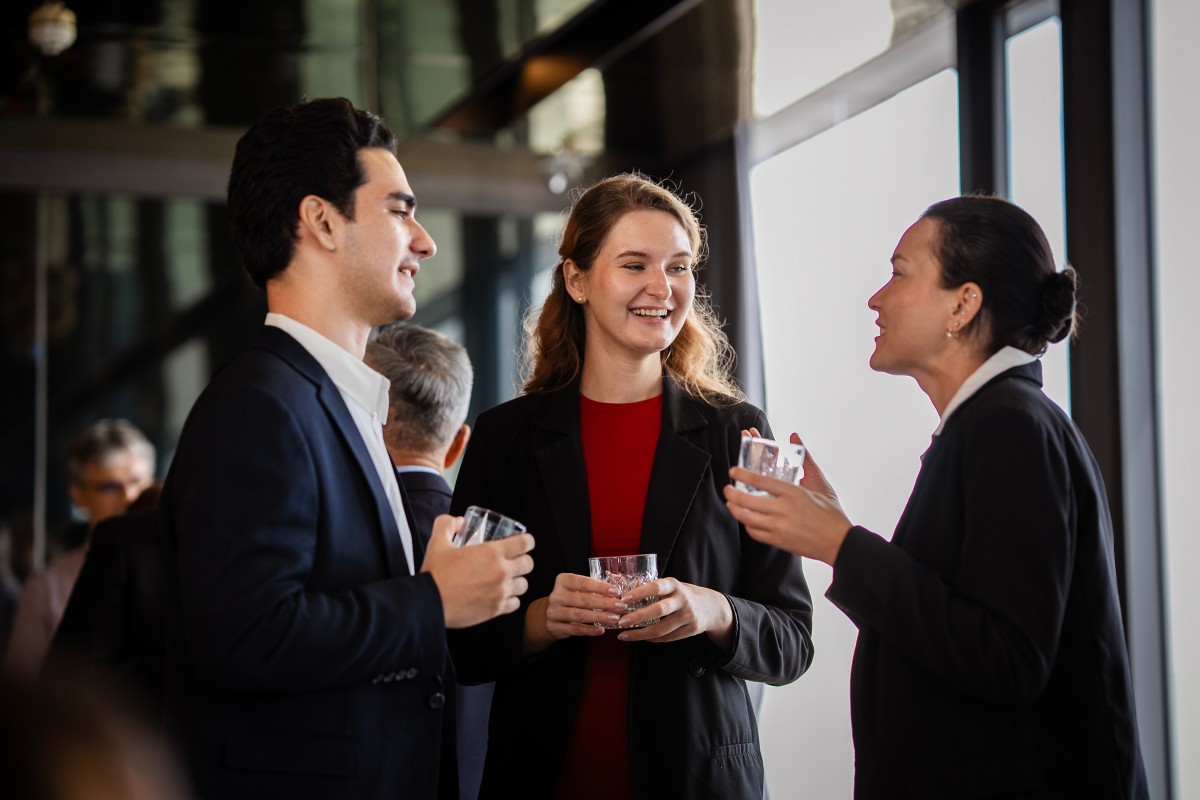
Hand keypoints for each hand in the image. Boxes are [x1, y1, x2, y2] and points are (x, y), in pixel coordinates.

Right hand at [421, 514, 534, 628]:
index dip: (527, 541)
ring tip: (507, 581)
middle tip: (514, 562)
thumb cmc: (435, 573)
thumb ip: (447, 525)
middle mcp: (501, 571)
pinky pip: (515, 604)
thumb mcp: (438, 542)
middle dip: (523, 561)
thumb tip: (459, 521)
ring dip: (517, 581)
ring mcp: (501, 592)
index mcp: (492, 552)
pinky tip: (502, 596)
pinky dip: (511, 600)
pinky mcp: (496, 609)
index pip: (524, 543)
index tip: (524, 543)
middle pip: (528, 564)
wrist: (430, 602)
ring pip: (524, 585)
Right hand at [523, 573, 624, 654]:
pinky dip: (590, 630)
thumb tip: (616, 586)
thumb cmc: (569, 599)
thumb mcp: (577, 589)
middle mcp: (556, 596)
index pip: (582, 583)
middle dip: (604, 603)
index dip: (599, 587)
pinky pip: (575, 629)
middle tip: (620, 606)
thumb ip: (594, 587)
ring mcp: (554, 612)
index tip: (615, 592)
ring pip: (580, 615)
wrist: (548, 615)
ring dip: (599, 617)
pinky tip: (601, 630)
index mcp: (562, 581)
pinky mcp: (555, 627)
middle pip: (583, 600)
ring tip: (614, 618)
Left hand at [613, 578, 733, 649]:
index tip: (624, 599)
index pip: (656, 586)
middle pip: (659, 610)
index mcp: (674, 585)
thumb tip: (615, 578)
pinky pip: (667, 638)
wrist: (711, 607)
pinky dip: (652, 639)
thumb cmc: (682, 595)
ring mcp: (688, 616)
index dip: (640, 592)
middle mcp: (683, 600)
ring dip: (641, 634)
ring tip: (624, 635)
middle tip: (621, 621)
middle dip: (638, 617)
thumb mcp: (670, 586)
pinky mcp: (691, 630)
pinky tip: (640, 637)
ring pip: (662, 629)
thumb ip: (648, 585)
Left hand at [724, 434, 852, 565]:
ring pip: (746, 518)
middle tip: (727, 489)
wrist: (838, 542)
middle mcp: (783, 510)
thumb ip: (806, 459)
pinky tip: (747, 519)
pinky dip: (747, 524)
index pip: (760, 481)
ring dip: (734, 509)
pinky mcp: (778, 541)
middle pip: (747, 500)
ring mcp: (779, 527)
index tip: (733, 470)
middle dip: (731, 493)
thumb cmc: (830, 513)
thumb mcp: (820, 484)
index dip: (742, 474)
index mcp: (793, 493)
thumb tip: (795, 437)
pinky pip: (754, 533)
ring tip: (731, 503)